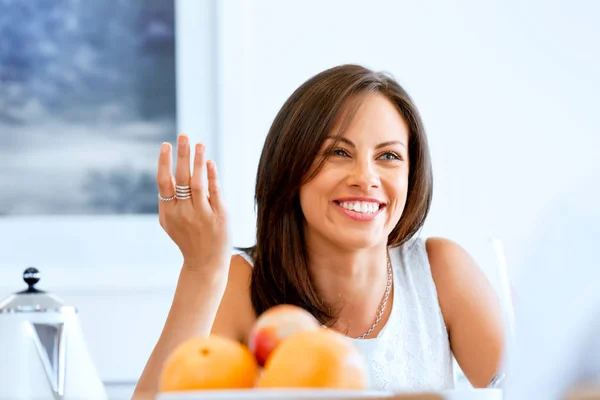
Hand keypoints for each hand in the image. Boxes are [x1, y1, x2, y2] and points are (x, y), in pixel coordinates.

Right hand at [156, 135, 229, 272]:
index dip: (164, 162)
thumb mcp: (170, 222)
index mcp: (168, 212)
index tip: (166, 145)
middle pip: (181, 178)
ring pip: (198, 183)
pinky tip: (210, 163)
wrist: (205, 263)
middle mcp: (183, 213)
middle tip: (184, 136)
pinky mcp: (219, 216)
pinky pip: (215, 192)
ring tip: (200, 144)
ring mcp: (202, 215)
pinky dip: (212, 176)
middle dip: (182, 155)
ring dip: (198, 161)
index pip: (164, 182)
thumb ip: (168, 200)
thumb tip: (170, 171)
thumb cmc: (187, 238)